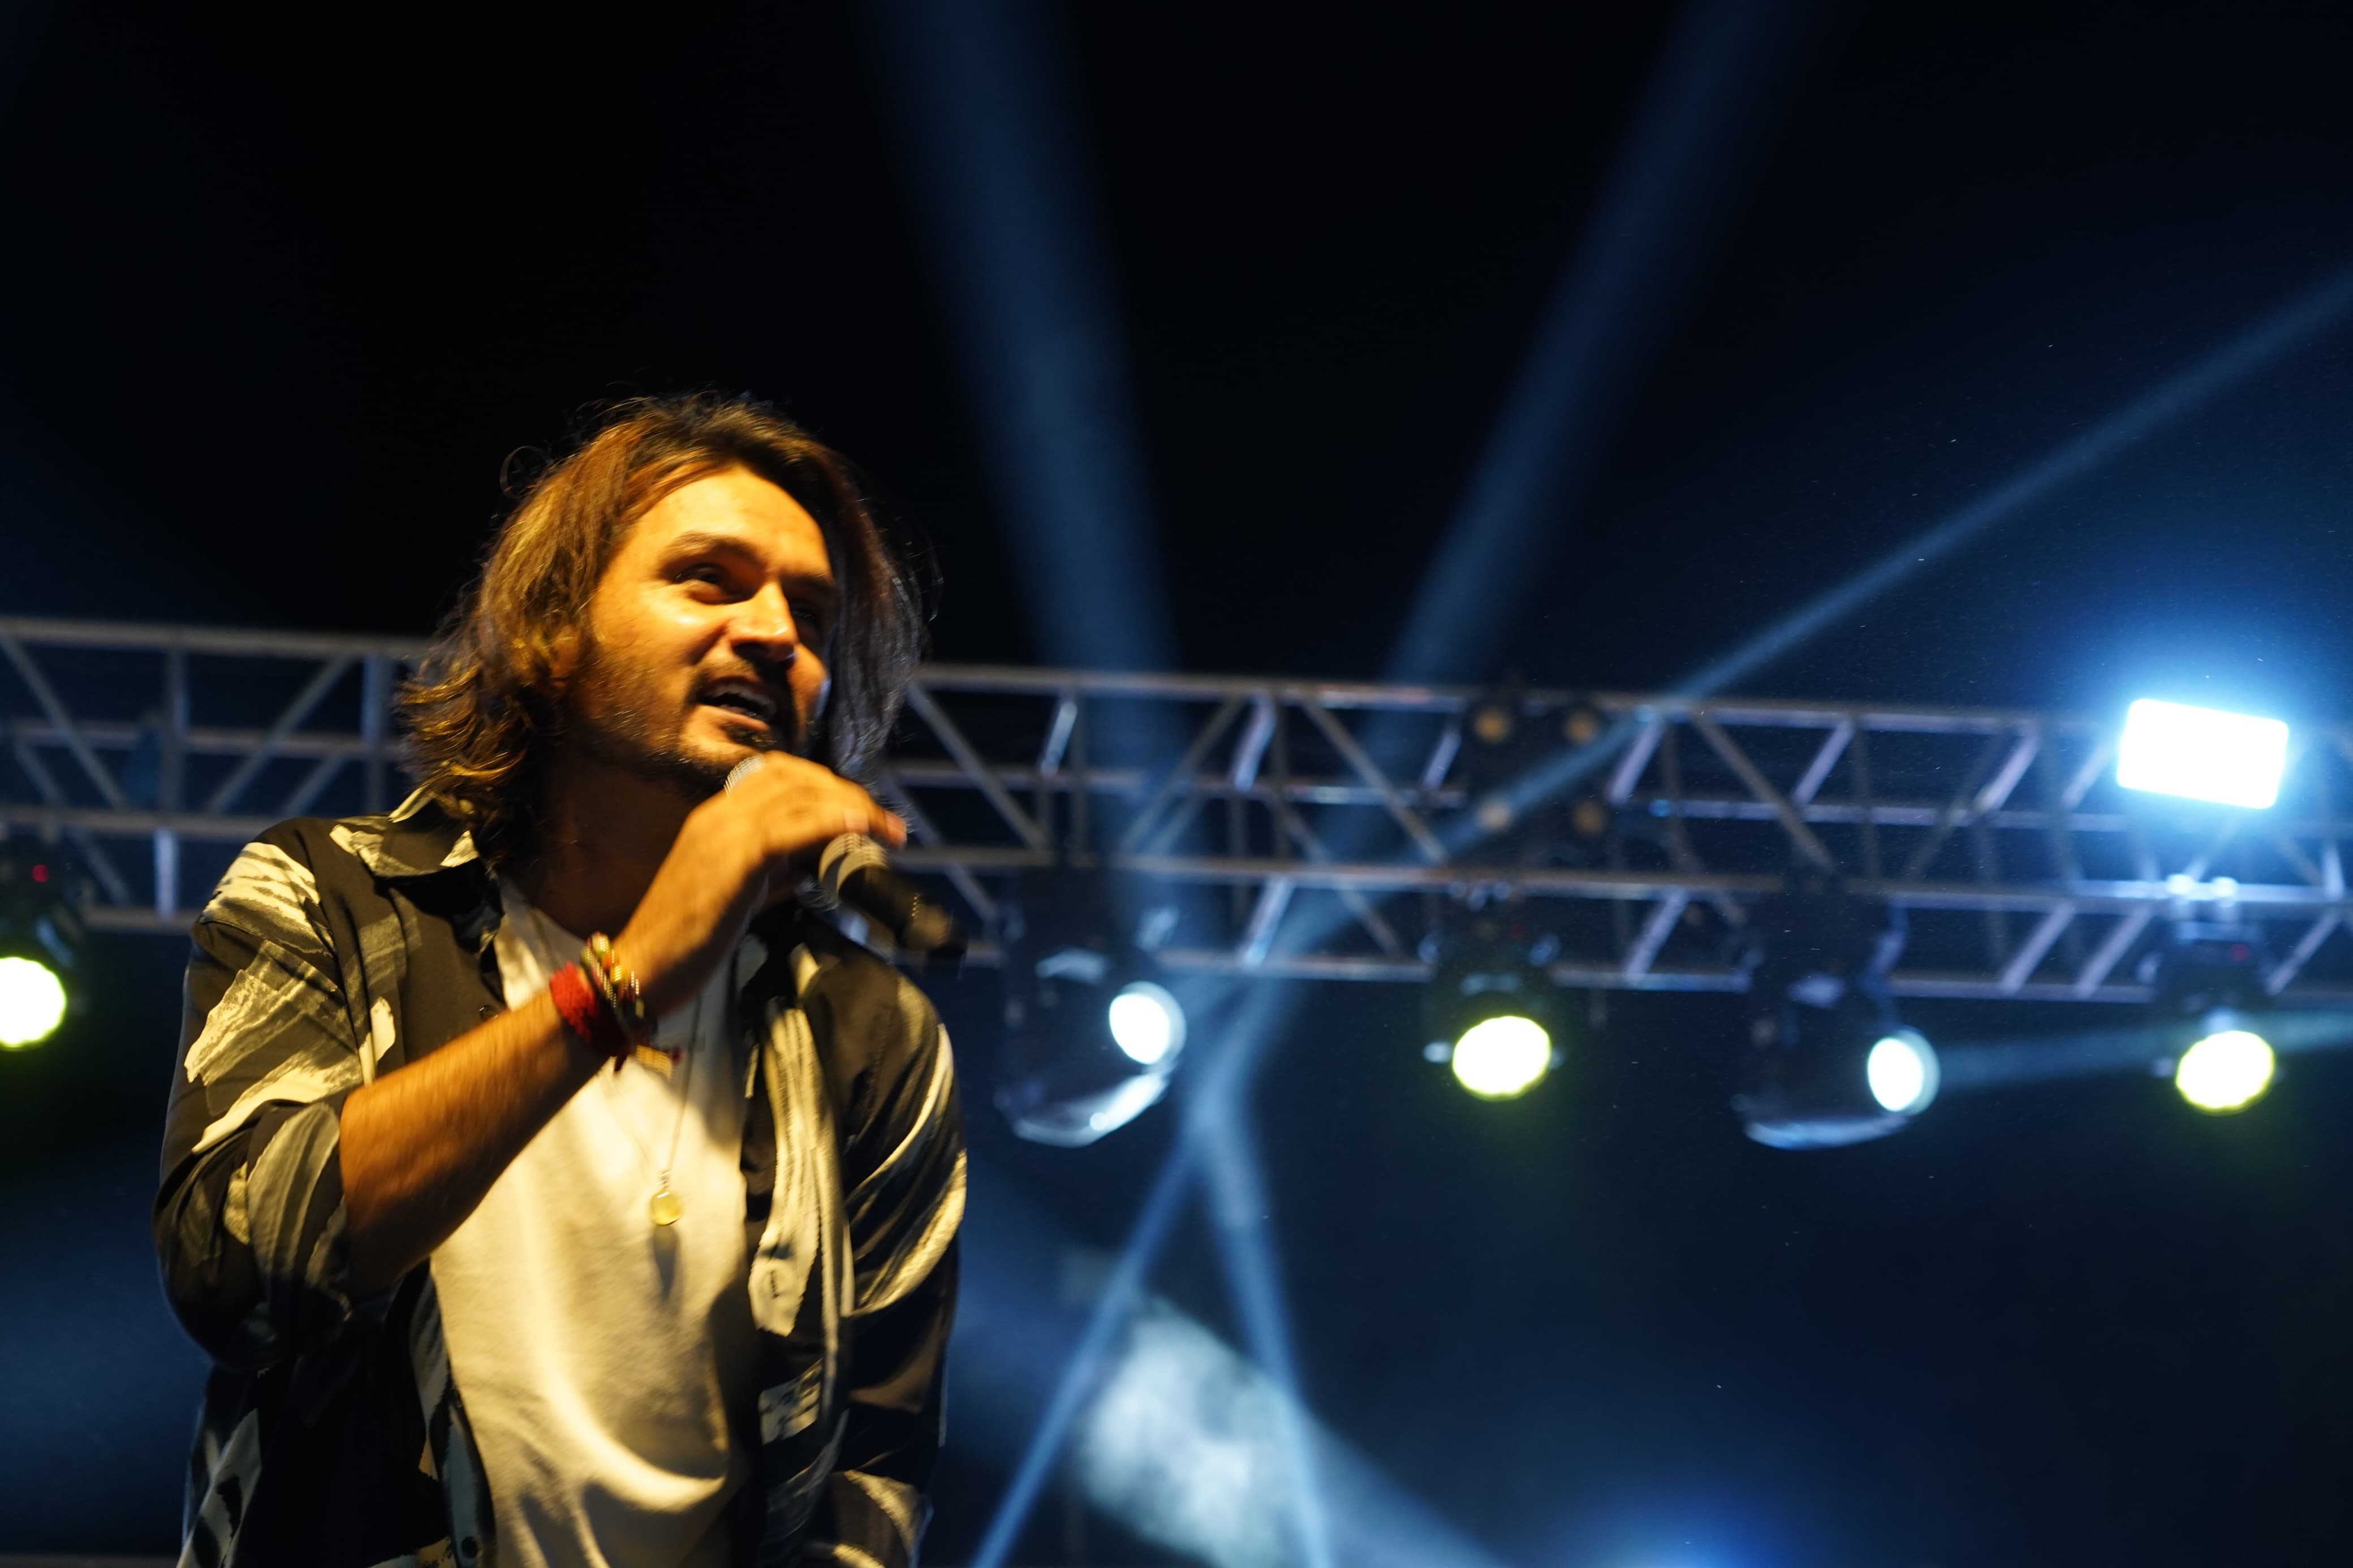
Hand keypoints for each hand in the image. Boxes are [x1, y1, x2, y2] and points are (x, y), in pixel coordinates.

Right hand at [616, 756, 904, 1015]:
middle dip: (846, 792)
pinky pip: (786, 829)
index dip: (825, 786)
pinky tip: (858, 827)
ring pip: (795, 796)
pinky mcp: (731, 860)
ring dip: (850, 805)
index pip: (778, 776)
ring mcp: (722, 833)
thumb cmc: (686, 940)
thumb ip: (773, 874)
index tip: (861, 809)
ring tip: (886, 829)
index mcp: (717, 818)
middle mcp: (718, 814)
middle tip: (884, 821)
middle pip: (793, 777)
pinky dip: (827, 822)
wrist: (641, 968)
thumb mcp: (739, 895)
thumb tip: (812, 864)